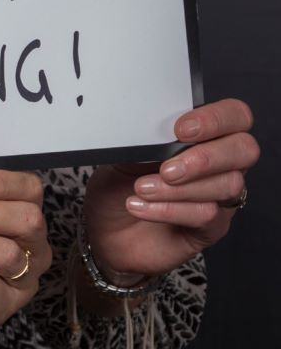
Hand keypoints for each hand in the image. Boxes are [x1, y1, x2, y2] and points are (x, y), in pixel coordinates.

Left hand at [84, 98, 257, 278]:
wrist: (102, 231)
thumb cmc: (116, 189)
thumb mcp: (123, 157)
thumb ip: (146, 141)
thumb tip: (154, 130)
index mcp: (201, 138)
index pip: (234, 117)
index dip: (217, 118)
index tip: (181, 129)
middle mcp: (218, 165)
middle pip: (245, 150)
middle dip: (206, 157)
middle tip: (167, 168)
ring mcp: (218, 197)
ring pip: (226, 184)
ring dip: (177, 188)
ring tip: (141, 189)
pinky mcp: (212, 227)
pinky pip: (208, 214)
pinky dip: (170, 209)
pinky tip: (140, 206)